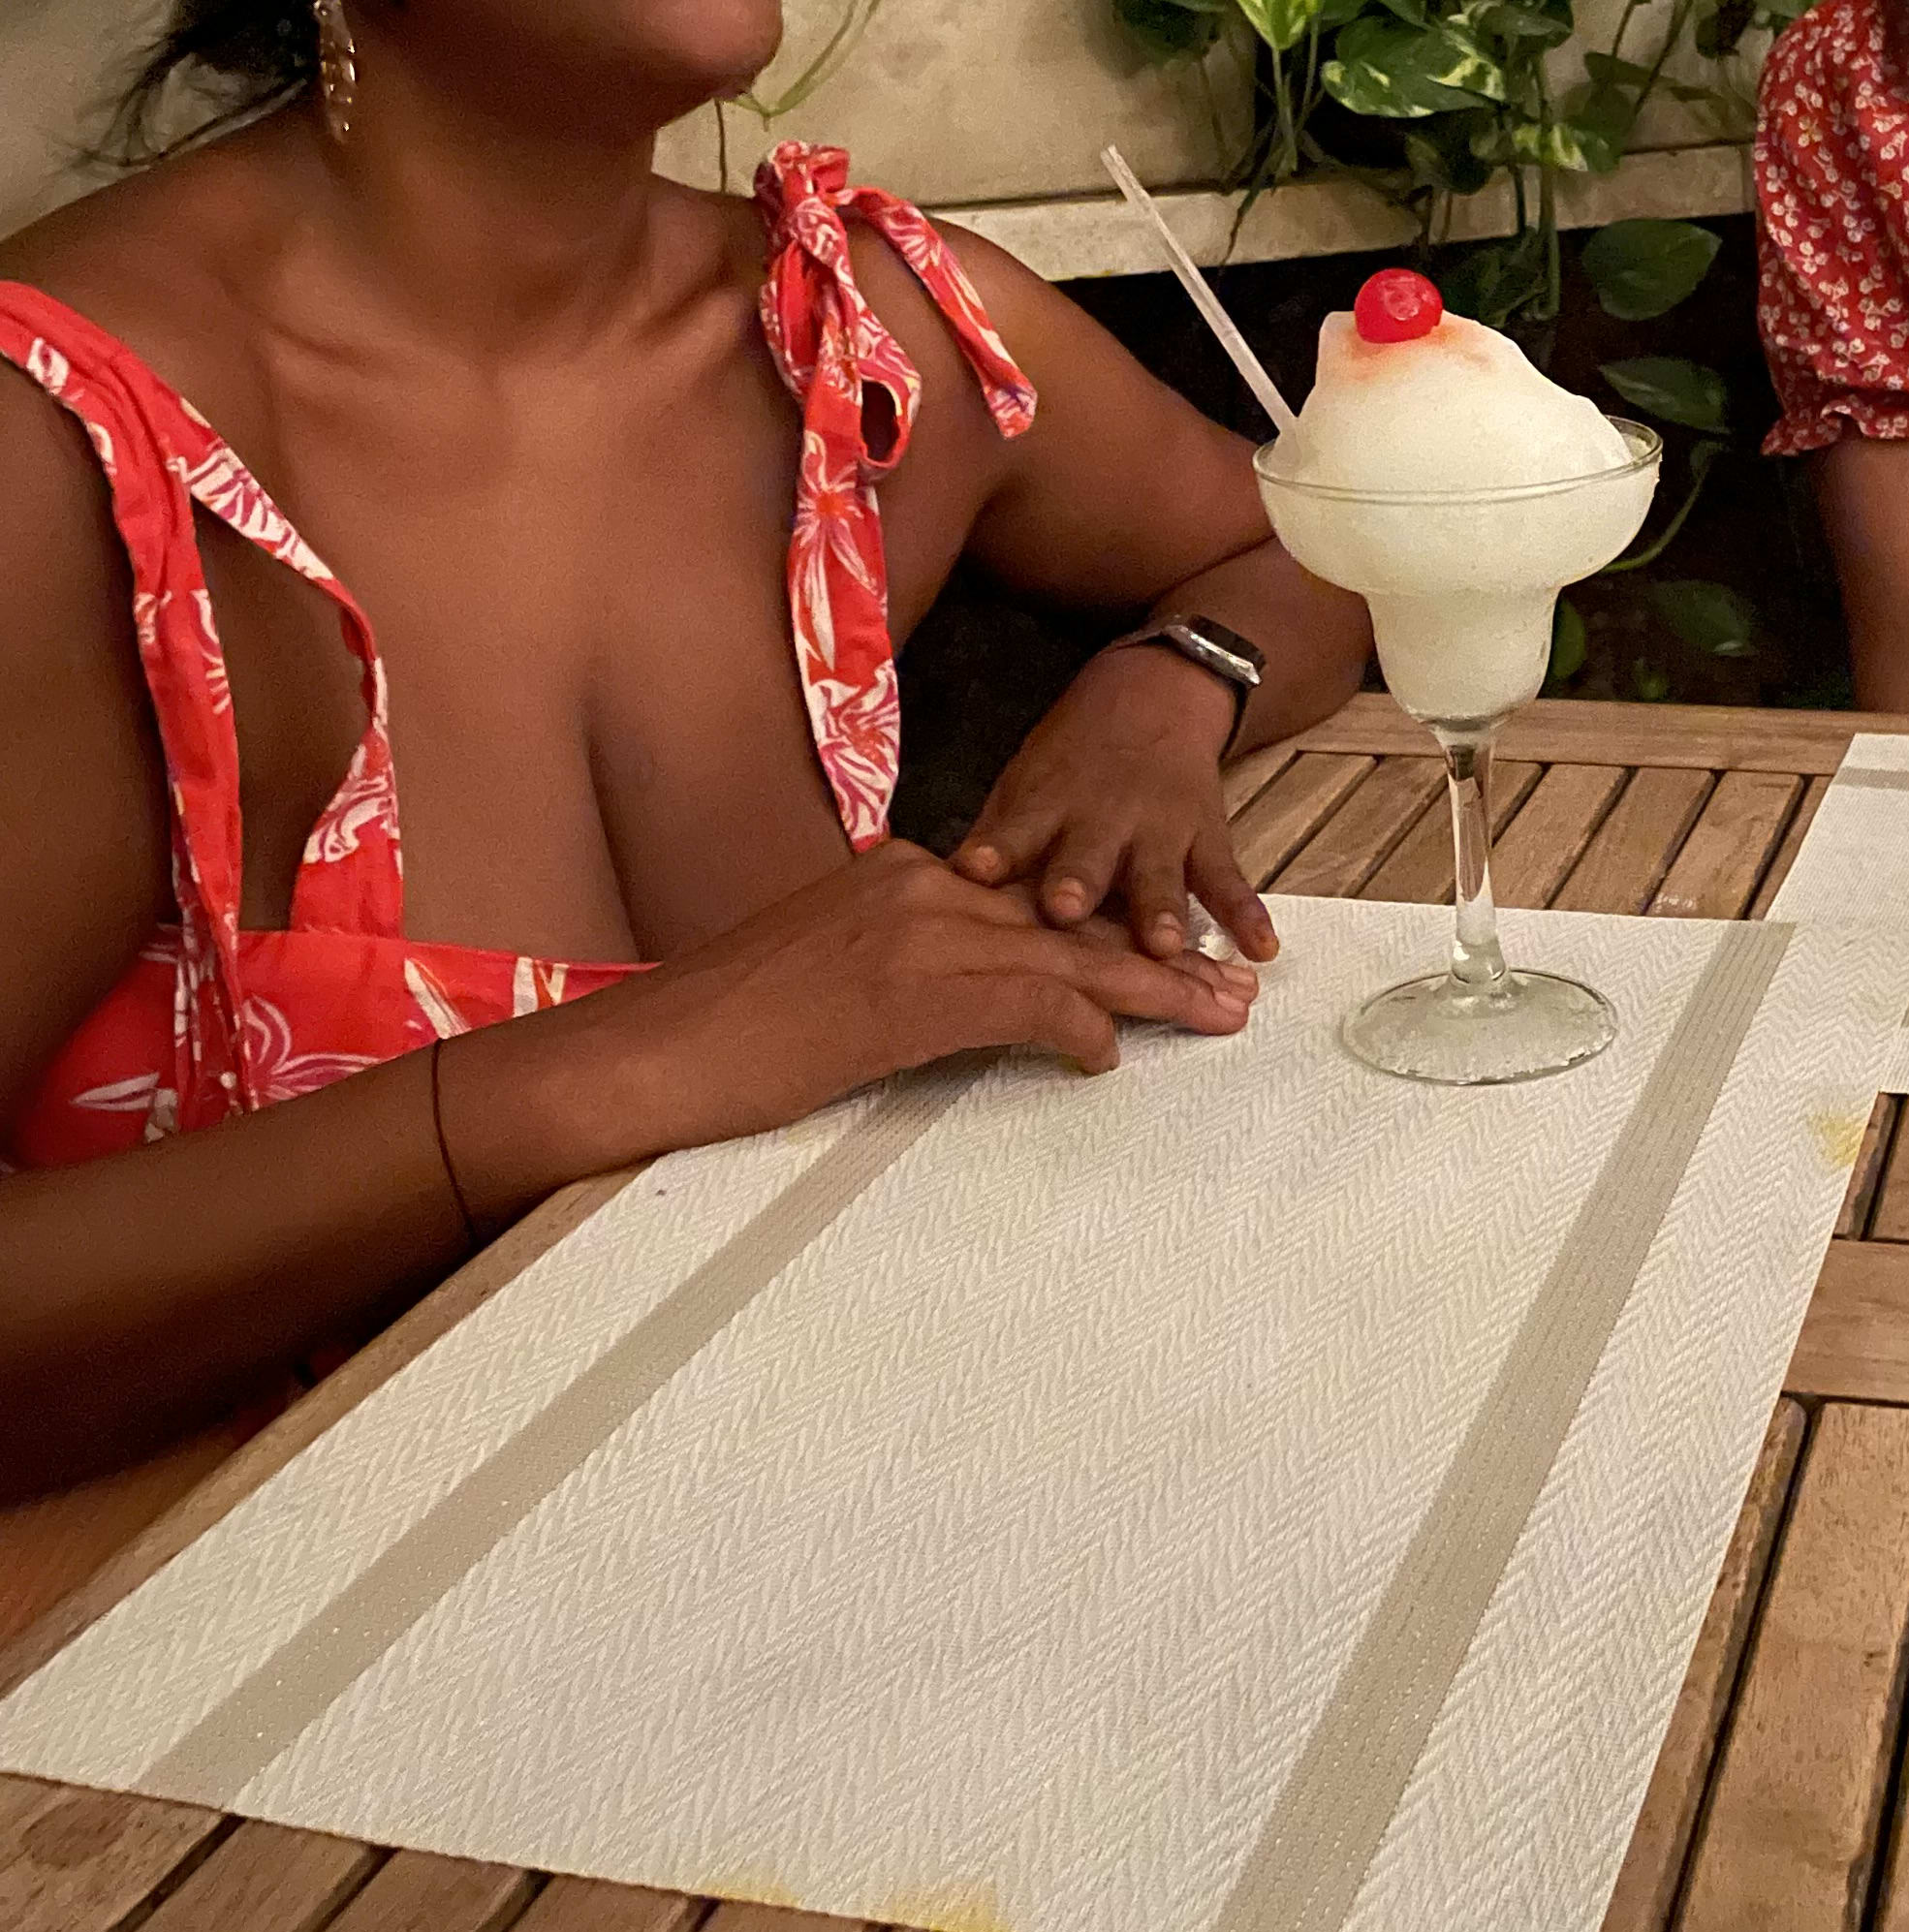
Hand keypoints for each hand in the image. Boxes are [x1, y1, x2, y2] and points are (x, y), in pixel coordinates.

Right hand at [443, 842, 1257, 1214]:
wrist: (656, 1048)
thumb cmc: (726, 1025)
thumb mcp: (829, 966)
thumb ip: (901, 960)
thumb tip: (951, 995)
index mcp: (903, 872)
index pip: (1031, 897)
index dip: (1106, 928)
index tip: (1165, 949)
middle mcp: (922, 884)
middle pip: (1068, 916)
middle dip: (1156, 951)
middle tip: (1228, 980)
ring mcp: (919, 931)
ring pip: (1069, 952)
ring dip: (1153, 988)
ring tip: (1217, 1014)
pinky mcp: (913, 989)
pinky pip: (1027, 1000)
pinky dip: (1078, 1027)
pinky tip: (1108, 1059)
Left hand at [955, 645, 1276, 964]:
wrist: (1155, 694)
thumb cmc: (1072, 759)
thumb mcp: (1024, 783)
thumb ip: (994, 842)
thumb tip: (933, 897)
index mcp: (1048, 805)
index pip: (1017, 831)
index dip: (997, 851)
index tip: (976, 870)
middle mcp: (1103, 819)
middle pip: (1088, 857)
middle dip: (1078, 883)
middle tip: (1066, 910)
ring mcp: (1159, 830)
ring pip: (1160, 875)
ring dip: (1161, 909)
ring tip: (1165, 944)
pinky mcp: (1206, 838)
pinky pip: (1229, 879)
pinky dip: (1248, 913)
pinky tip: (1263, 947)